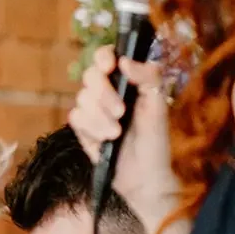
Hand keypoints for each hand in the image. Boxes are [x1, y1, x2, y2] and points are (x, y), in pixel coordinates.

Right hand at [70, 46, 176, 221]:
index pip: (108, 56)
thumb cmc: (155, 139)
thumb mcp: (158, 106)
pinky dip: (90, 128)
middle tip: (121, 112)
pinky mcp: (83, 128)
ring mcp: (94, 109)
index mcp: (127, 80)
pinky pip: (76, 117)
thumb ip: (148, 77)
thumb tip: (125, 61)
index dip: (104, 57)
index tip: (109, 66)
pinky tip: (104, 141)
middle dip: (104, 93)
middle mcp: (108, 91)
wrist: (144, 177)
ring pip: (82, 97)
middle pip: (90, 75)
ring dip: (100, 117)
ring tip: (116, 133)